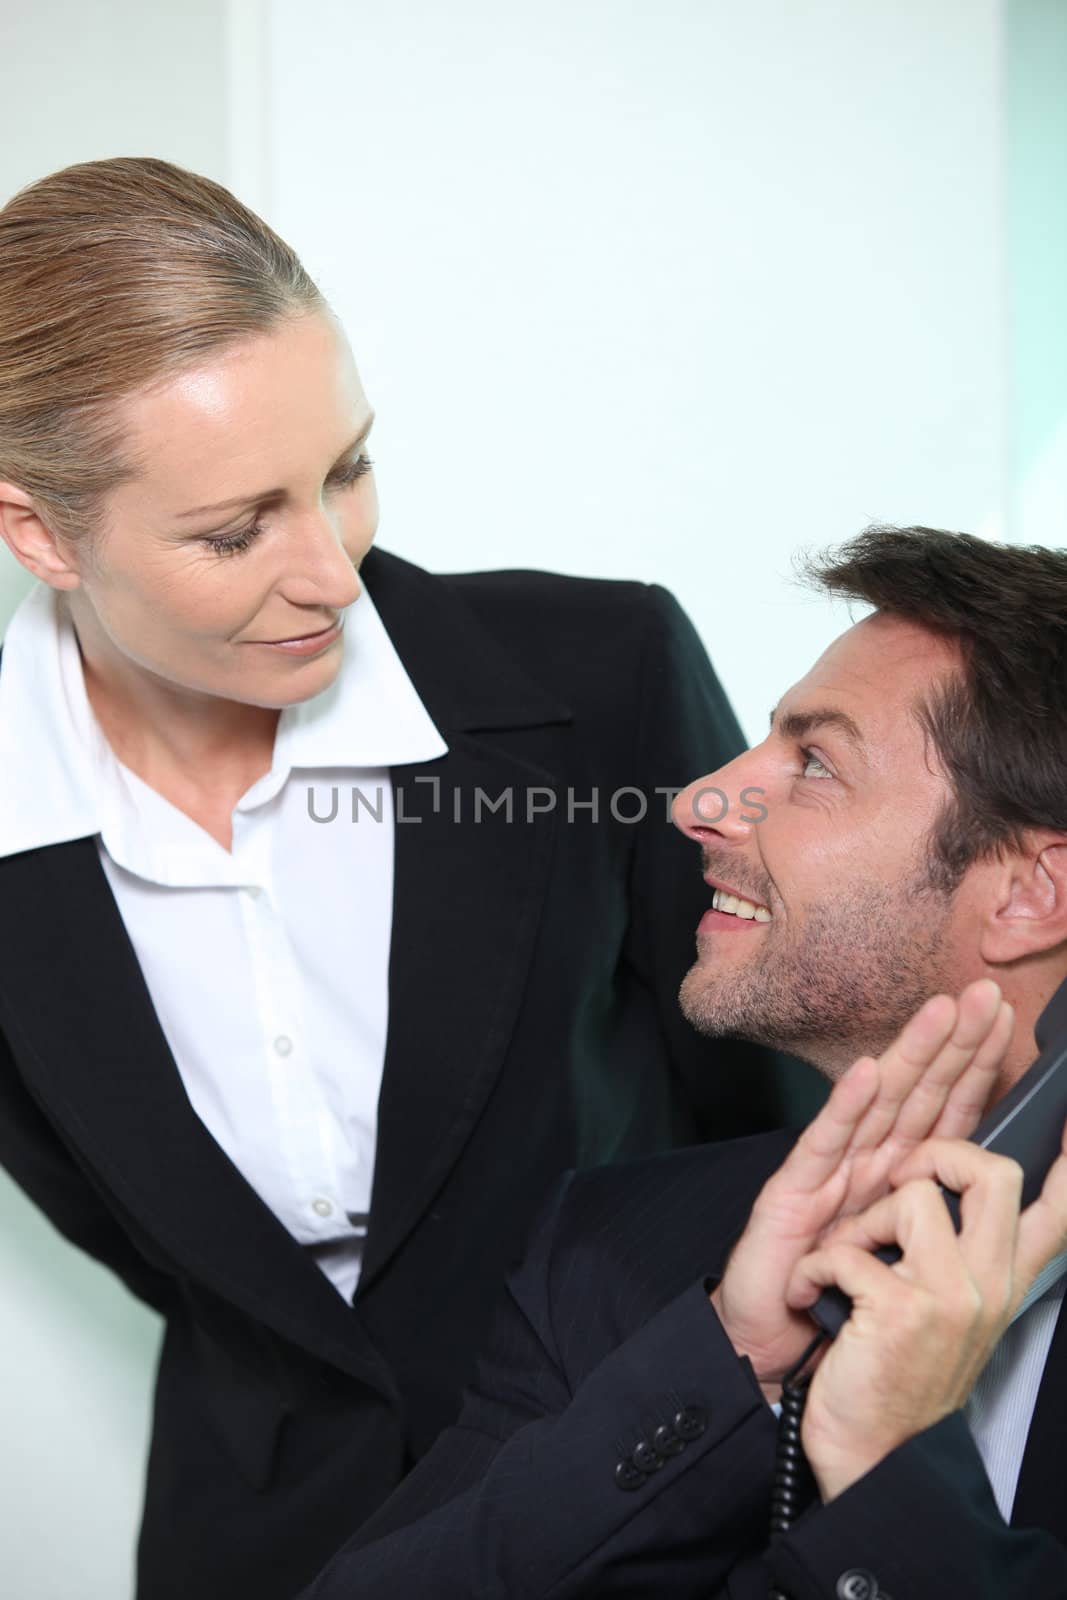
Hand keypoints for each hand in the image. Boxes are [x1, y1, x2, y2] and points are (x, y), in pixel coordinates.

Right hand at [709, 980, 1010, 1395]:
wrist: (768, 1349)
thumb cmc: (835, 1302)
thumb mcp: (904, 1258)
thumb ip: (940, 1214)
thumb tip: (1000, 1185)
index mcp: (897, 1177)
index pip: (947, 1112)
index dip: (974, 1065)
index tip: (1002, 1018)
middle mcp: (867, 1164)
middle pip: (918, 1094)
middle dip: (952, 1042)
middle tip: (982, 993)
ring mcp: (830, 1173)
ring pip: (878, 1105)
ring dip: (910, 1055)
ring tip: (939, 1012)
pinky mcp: (793, 1194)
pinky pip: (825, 1145)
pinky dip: (846, 1106)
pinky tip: (867, 1072)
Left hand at [787, 1123, 1066, 1500]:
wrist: (869, 1456)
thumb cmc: (895, 1373)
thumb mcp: (950, 1313)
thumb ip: (965, 1255)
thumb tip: (959, 1197)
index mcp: (1001, 1281)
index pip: (1060, 1213)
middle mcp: (989, 1285)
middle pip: (992, 1172)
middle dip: (938, 1152)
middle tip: (900, 1183)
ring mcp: (952, 1296)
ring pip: (912, 1196)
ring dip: (860, 1221)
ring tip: (844, 1261)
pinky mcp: (903, 1310)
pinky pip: (850, 1245)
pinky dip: (815, 1266)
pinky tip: (812, 1294)